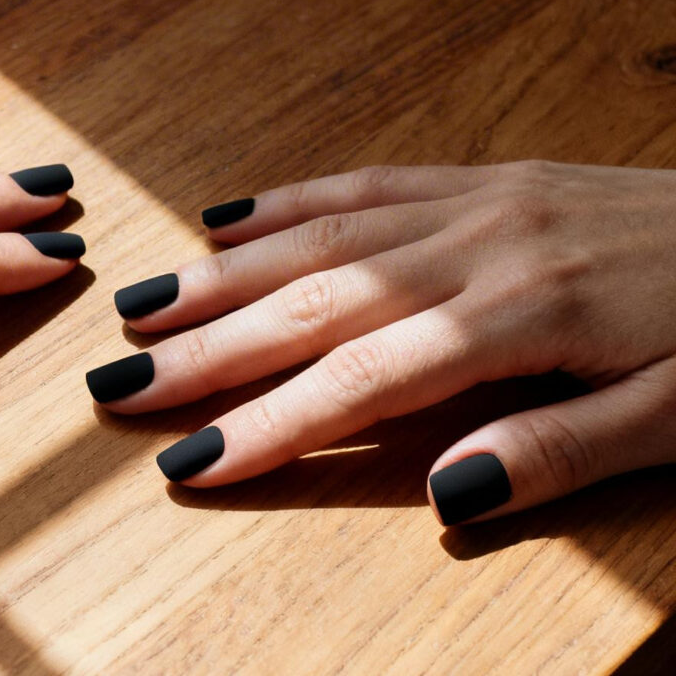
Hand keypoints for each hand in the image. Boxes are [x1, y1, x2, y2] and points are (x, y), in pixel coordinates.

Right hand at [86, 162, 675, 525]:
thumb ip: (559, 453)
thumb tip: (440, 496)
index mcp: (524, 314)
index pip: (364, 379)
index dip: (270, 425)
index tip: (188, 462)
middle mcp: (484, 244)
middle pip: (318, 301)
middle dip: (210, 348)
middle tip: (115, 383)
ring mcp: (485, 201)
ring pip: (327, 237)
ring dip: (227, 275)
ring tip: (139, 308)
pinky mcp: (497, 178)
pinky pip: (374, 184)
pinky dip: (294, 202)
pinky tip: (231, 221)